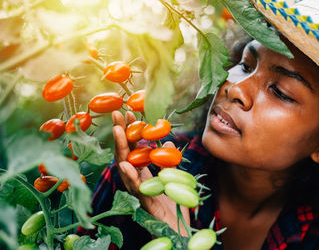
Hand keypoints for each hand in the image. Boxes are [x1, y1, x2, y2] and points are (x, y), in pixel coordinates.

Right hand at [112, 111, 189, 235]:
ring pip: (126, 167)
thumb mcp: (172, 176)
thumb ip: (167, 160)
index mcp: (143, 171)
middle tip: (117, 113)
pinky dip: (130, 176)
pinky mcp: (144, 202)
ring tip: (117, 131)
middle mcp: (137, 178)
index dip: (131, 130)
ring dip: (121, 148)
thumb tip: (169, 141)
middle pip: (126, 152)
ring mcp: (138, 189)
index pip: (134, 147)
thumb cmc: (173, 203)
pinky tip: (125, 164)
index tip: (129, 112)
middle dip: (121, 132)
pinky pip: (135, 187)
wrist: (178, 228)